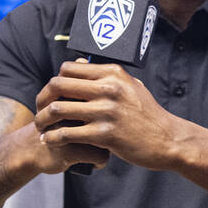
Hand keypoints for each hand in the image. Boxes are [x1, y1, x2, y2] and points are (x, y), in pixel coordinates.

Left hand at [34, 60, 184, 171]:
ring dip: (43, 120)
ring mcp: (107, 111)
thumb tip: (80, 66)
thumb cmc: (147, 115)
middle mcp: (109, 88)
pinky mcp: (105, 134)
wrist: (167, 140)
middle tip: (40, 111)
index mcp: (113, 73)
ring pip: (58, 109)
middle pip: (58, 85)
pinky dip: (52, 138)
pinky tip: (49, 141)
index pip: (68, 68)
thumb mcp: (131, 87)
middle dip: (42, 99)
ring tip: (41, 127)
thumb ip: (108, 77)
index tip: (52, 95)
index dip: (54, 82)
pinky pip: (67, 133)